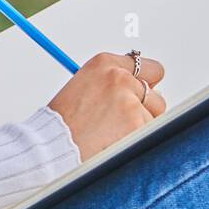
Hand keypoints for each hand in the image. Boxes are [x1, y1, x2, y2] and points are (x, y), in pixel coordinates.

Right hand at [46, 52, 165, 162]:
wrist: (52, 144)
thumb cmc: (63, 122)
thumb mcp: (83, 88)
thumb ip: (112, 85)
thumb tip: (140, 91)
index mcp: (104, 64)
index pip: (148, 68)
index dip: (145, 84)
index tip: (142, 94)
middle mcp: (119, 77)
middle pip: (155, 94)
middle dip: (145, 109)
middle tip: (123, 122)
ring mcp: (129, 101)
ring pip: (154, 117)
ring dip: (140, 127)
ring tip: (112, 134)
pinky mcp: (135, 123)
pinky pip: (149, 133)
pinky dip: (136, 141)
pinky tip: (115, 142)